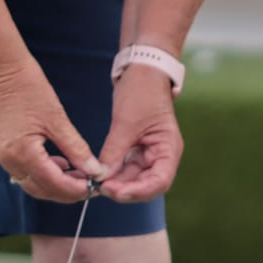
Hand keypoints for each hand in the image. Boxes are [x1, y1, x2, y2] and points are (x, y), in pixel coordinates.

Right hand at [0, 58, 104, 202]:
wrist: (3, 70)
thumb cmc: (30, 89)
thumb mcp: (57, 119)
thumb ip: (76, 149)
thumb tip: (95, 170)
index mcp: (22, 152)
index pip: (52, 183)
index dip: (75, 189)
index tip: (94, 187)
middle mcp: (8, 159)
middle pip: (40, 189)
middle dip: (65, 192)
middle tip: (89, 186)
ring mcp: (2, 156)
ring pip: (31, 183)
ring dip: (54, 184)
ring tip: (78, 175)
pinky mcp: (1, 150)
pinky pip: (24, 171)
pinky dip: (43, 173)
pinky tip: (60, 163)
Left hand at [97, 63, 183, 202]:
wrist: (142, 71)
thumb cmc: (141, 92)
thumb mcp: (126, 122)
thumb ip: (114, 151)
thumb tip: (101, 176)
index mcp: (169, 149)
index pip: (159, 181)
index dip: (138, 191)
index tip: (114, 191)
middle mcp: (161, 155)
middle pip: (145, 184)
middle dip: (123, 189)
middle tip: (97, 188)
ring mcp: (148, 153)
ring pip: (132, 178)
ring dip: (115, 183)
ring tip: (93, 183)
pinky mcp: (135, 150)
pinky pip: (124, 168)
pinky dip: (112, 173)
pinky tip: (96, 175)